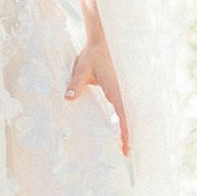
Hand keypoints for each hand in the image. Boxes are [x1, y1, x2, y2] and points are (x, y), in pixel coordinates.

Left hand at [63, 34, 129, 156]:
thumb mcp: (82, 69)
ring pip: (125, 113)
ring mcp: (119, 91)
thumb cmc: (92, 55)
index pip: (123, 116)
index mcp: (115, 91)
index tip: (126, 148)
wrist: (101, 42)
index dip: (125, 133)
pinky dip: (121, 118)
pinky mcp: (115, 88)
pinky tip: (115, 124)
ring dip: (124, 127)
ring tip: (122, 145)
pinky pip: (120, 107)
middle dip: (127, 135)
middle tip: (125, 154)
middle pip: (127, 118)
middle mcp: (120, 92)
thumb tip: (68, 98)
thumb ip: (76, 84)